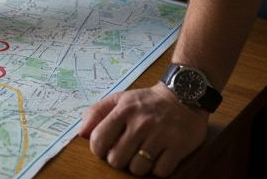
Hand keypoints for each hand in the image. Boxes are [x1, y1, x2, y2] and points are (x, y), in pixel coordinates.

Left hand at [80, 83, 208, 176]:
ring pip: (138, 169)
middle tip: (129, 151)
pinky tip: (161, 155)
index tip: (107, 148)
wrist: (185, 95)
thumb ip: (97, 112)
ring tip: (145, 153)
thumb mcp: (121, 98)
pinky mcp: (178, 146)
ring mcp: (161, 135)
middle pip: (117, 160)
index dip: (99, 150)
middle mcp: (141, 122)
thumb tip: (82, 133)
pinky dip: (159, 168)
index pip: (99, 140)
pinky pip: (160, 171)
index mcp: (124, 110)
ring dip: (140, 165)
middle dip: (120, 159)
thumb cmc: (148, 101)